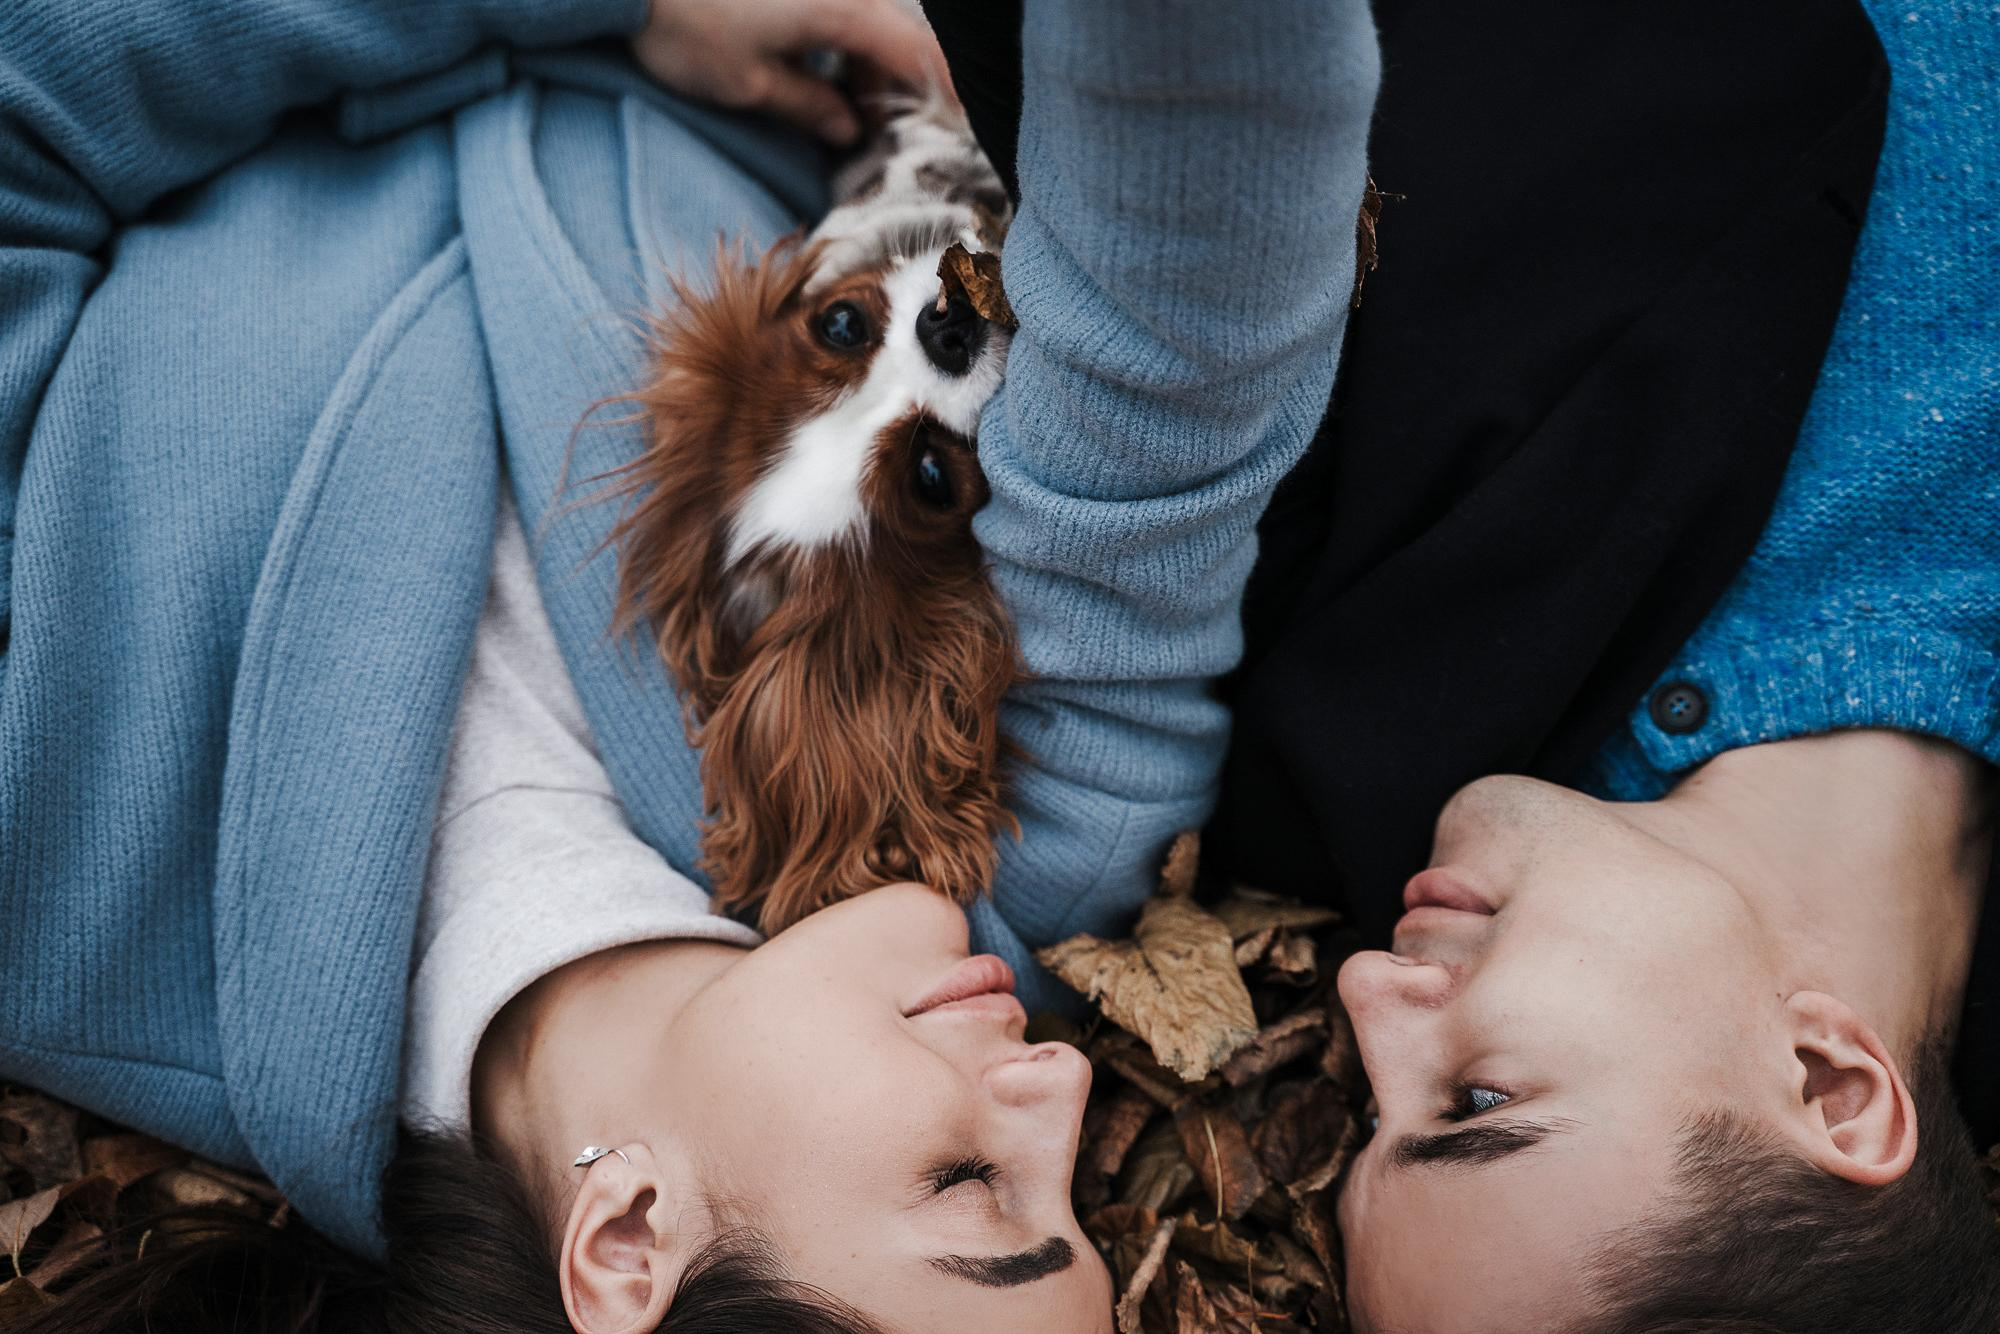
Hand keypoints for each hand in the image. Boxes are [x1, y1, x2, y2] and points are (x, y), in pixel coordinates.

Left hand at [633, 0, 951, 144]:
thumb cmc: (687, 26)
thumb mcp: (750, 84)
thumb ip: (809, 107)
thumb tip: (847, 128)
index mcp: (845, 11)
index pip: (919, 54)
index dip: (948, 95)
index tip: (963, 131)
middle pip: (898, 38)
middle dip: (903, 91)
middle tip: (893, 141)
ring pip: (869, 24)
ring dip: (869, 70)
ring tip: (852, 119)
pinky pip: (840, 13)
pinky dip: (843, 48)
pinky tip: (825, 82)